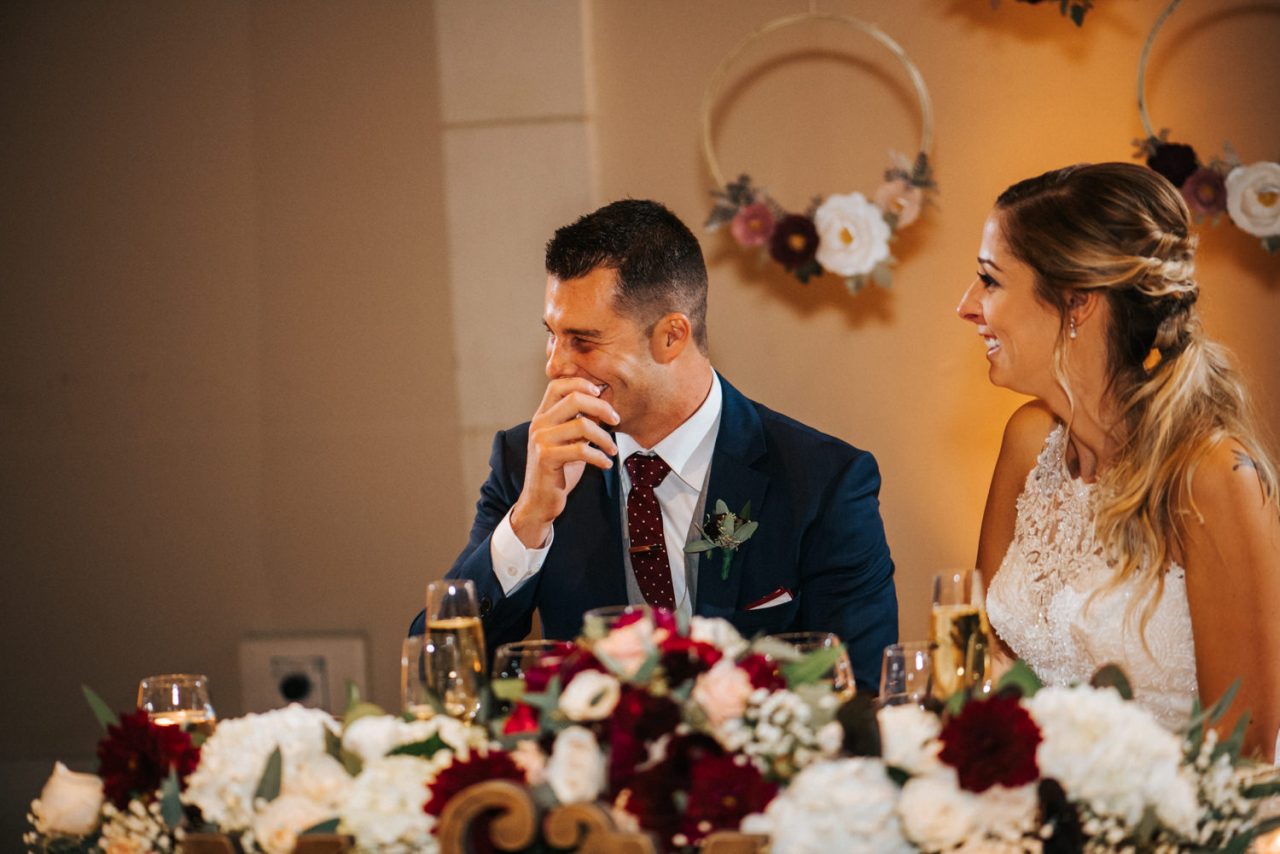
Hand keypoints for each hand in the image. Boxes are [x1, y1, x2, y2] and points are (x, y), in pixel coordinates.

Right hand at [510, 378, 618, 547]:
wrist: (540, 501)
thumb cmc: (558, 471)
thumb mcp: (569, 442)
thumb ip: (580, 423)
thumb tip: (603, 407)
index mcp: (542, 416)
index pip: (558, 385)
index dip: (581, 383)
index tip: (601, 392)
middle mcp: (538, 424)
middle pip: (574, 399)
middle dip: (602, 407)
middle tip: (616, 419)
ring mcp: (540, 440)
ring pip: (582, 425)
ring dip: (604, 438)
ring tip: (612, 449)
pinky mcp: (546, 458)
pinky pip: (581, 450)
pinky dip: (599, 457)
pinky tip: (606, 464)